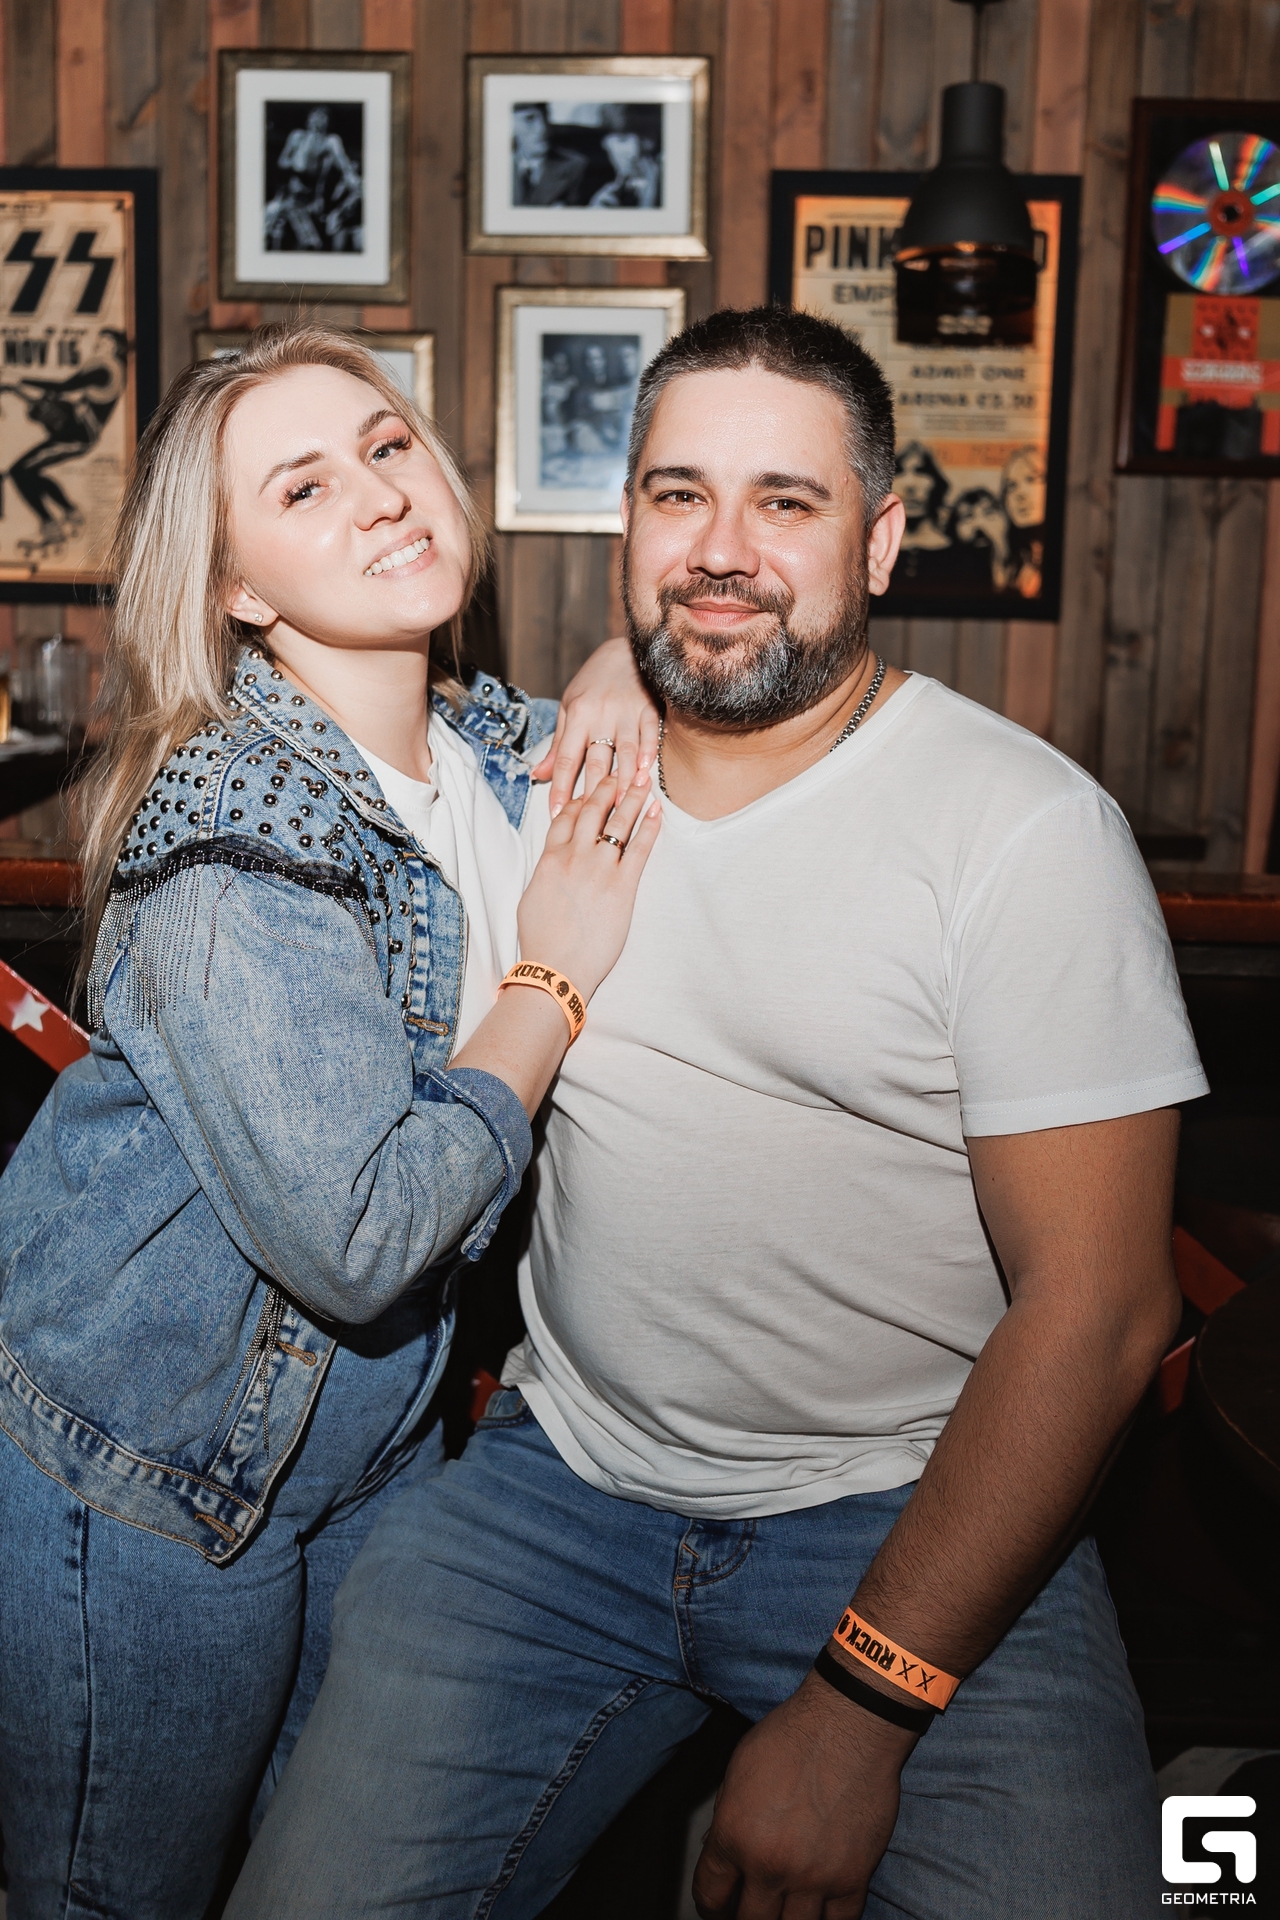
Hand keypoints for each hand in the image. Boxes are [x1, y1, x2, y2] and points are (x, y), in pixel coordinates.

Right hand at [517, 770, 659, 999]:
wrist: (554, 968)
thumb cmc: (541, 941)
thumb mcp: (532, 899)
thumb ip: (545, 875)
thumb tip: (551, 868)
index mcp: (550, 859)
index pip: (564, 817)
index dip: (578, 799)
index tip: (588, 790)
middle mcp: (574, 856)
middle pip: (592, 810)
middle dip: (607, 787)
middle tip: (619, 771)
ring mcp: (599, 869)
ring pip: (618, 821)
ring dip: (633, 797)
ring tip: (644, 780)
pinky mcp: (622, 886)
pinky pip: (640, 848)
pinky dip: (650, 827)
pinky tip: (657, 812)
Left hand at [530, 637, 660, 817]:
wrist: (626, 650)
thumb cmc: (594, 683)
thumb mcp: (570, 708)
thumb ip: (559, 745)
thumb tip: (539, 775)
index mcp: (578, 716)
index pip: (567, 758)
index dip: (561, 787)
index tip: (556, 813)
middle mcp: (601, 715)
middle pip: (597, 759)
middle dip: (593, 791)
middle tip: (591, 821)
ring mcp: (626, 712)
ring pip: (625, 750)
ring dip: (623, 779)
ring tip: (621, 804)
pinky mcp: (649, 707)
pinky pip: (649, 733)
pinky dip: (648, 752)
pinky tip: (646, 772)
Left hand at [692, 1673, 915, 1919]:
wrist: (849, 1724)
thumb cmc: (794, 1736)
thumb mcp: (738, 1770)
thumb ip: (729, 1819)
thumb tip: (723, 1853)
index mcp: (734, 1836)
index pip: (709, 1894)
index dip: (710, 1906)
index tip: (717, 1906)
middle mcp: (770, 1865)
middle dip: (745, 1918)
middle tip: (749, 1909)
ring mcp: (814, 1878)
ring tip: (784, 1911)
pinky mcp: (852, 1877)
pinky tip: (821, 1910)